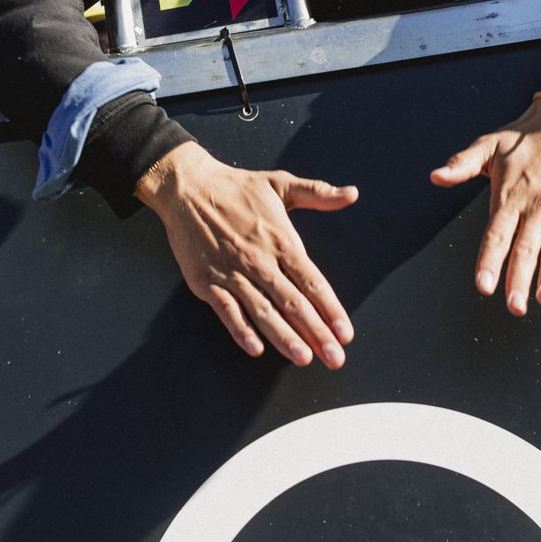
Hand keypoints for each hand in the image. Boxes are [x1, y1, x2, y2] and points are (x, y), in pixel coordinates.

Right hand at [135, 141, 357, 367]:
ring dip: (284, 337)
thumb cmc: (236, 187)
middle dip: (316, 333)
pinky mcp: (207, 281)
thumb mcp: (281, 183)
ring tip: (303, 357)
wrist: (188, 187)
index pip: (312, 281)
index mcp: (281, 240)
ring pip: (263, 311)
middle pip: (293, 302)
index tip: (345, 333)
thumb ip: (319, 193)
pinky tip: (255, 347)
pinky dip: (240, 329)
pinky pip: (226, 310)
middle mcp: (260, 260)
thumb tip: (352, 193)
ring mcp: (233, 273)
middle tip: (334, 358)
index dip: (331, 309)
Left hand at [431, 95, 540, 316]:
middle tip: (514, 306)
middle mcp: (536, 206)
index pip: (497, 234)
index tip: (484, 284)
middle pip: (526, 248)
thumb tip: (435, 177)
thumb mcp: (488, 144)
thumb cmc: (524, 137)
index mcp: (510, 195)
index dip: (490, 260)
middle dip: (519, 279)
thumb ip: (462, 164)